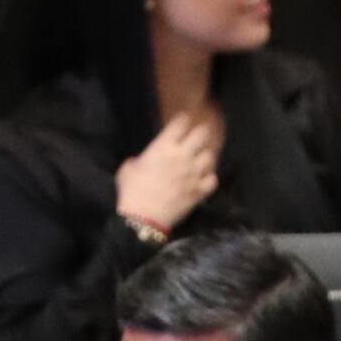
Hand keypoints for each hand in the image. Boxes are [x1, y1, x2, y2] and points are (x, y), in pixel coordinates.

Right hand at [115, 112, 220, 238]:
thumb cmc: (131, 192)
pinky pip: (213, 179)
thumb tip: (140, 161)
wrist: (142, 219)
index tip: (180, 124)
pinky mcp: (199, 191)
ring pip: (210, 156)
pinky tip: (203, 180)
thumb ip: (139, 160)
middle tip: (195, 138)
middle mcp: (182, 156)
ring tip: (198, 161)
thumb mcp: (128, 169)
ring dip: (204, 157)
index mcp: (163, 146)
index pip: (181, 122)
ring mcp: (193, 174)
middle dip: (199, 133)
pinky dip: (209, 178)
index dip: (182, 121)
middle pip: (202, 133)